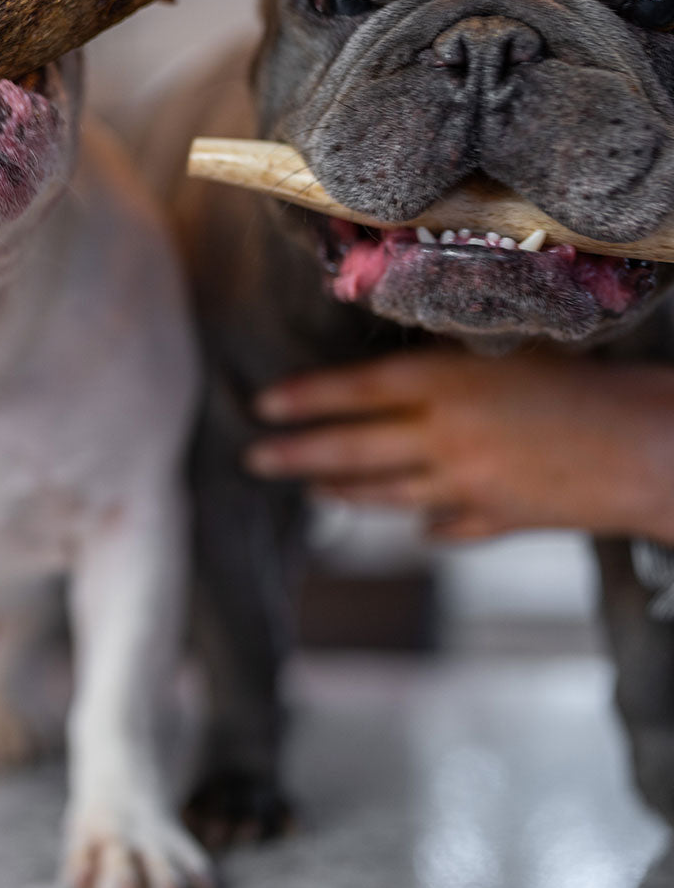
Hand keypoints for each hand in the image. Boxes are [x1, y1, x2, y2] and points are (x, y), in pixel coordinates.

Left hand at [246, 350, 673, 542]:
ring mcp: (467, 486)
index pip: (357, 390)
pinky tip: (413, 529)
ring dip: (342, 492)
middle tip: (254, 459)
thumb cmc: (592, 382)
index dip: (307, 398)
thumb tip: (403, 389)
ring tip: (310, 490)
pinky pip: (445, 526)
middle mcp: (445, 437)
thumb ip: (453, 377)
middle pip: (353, 449)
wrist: (654, 447)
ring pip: (385, 493)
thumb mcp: (513, 358)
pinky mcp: (497, 520)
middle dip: (297, 454)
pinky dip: (424, 525)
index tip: (264, 405)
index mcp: (449, 384)